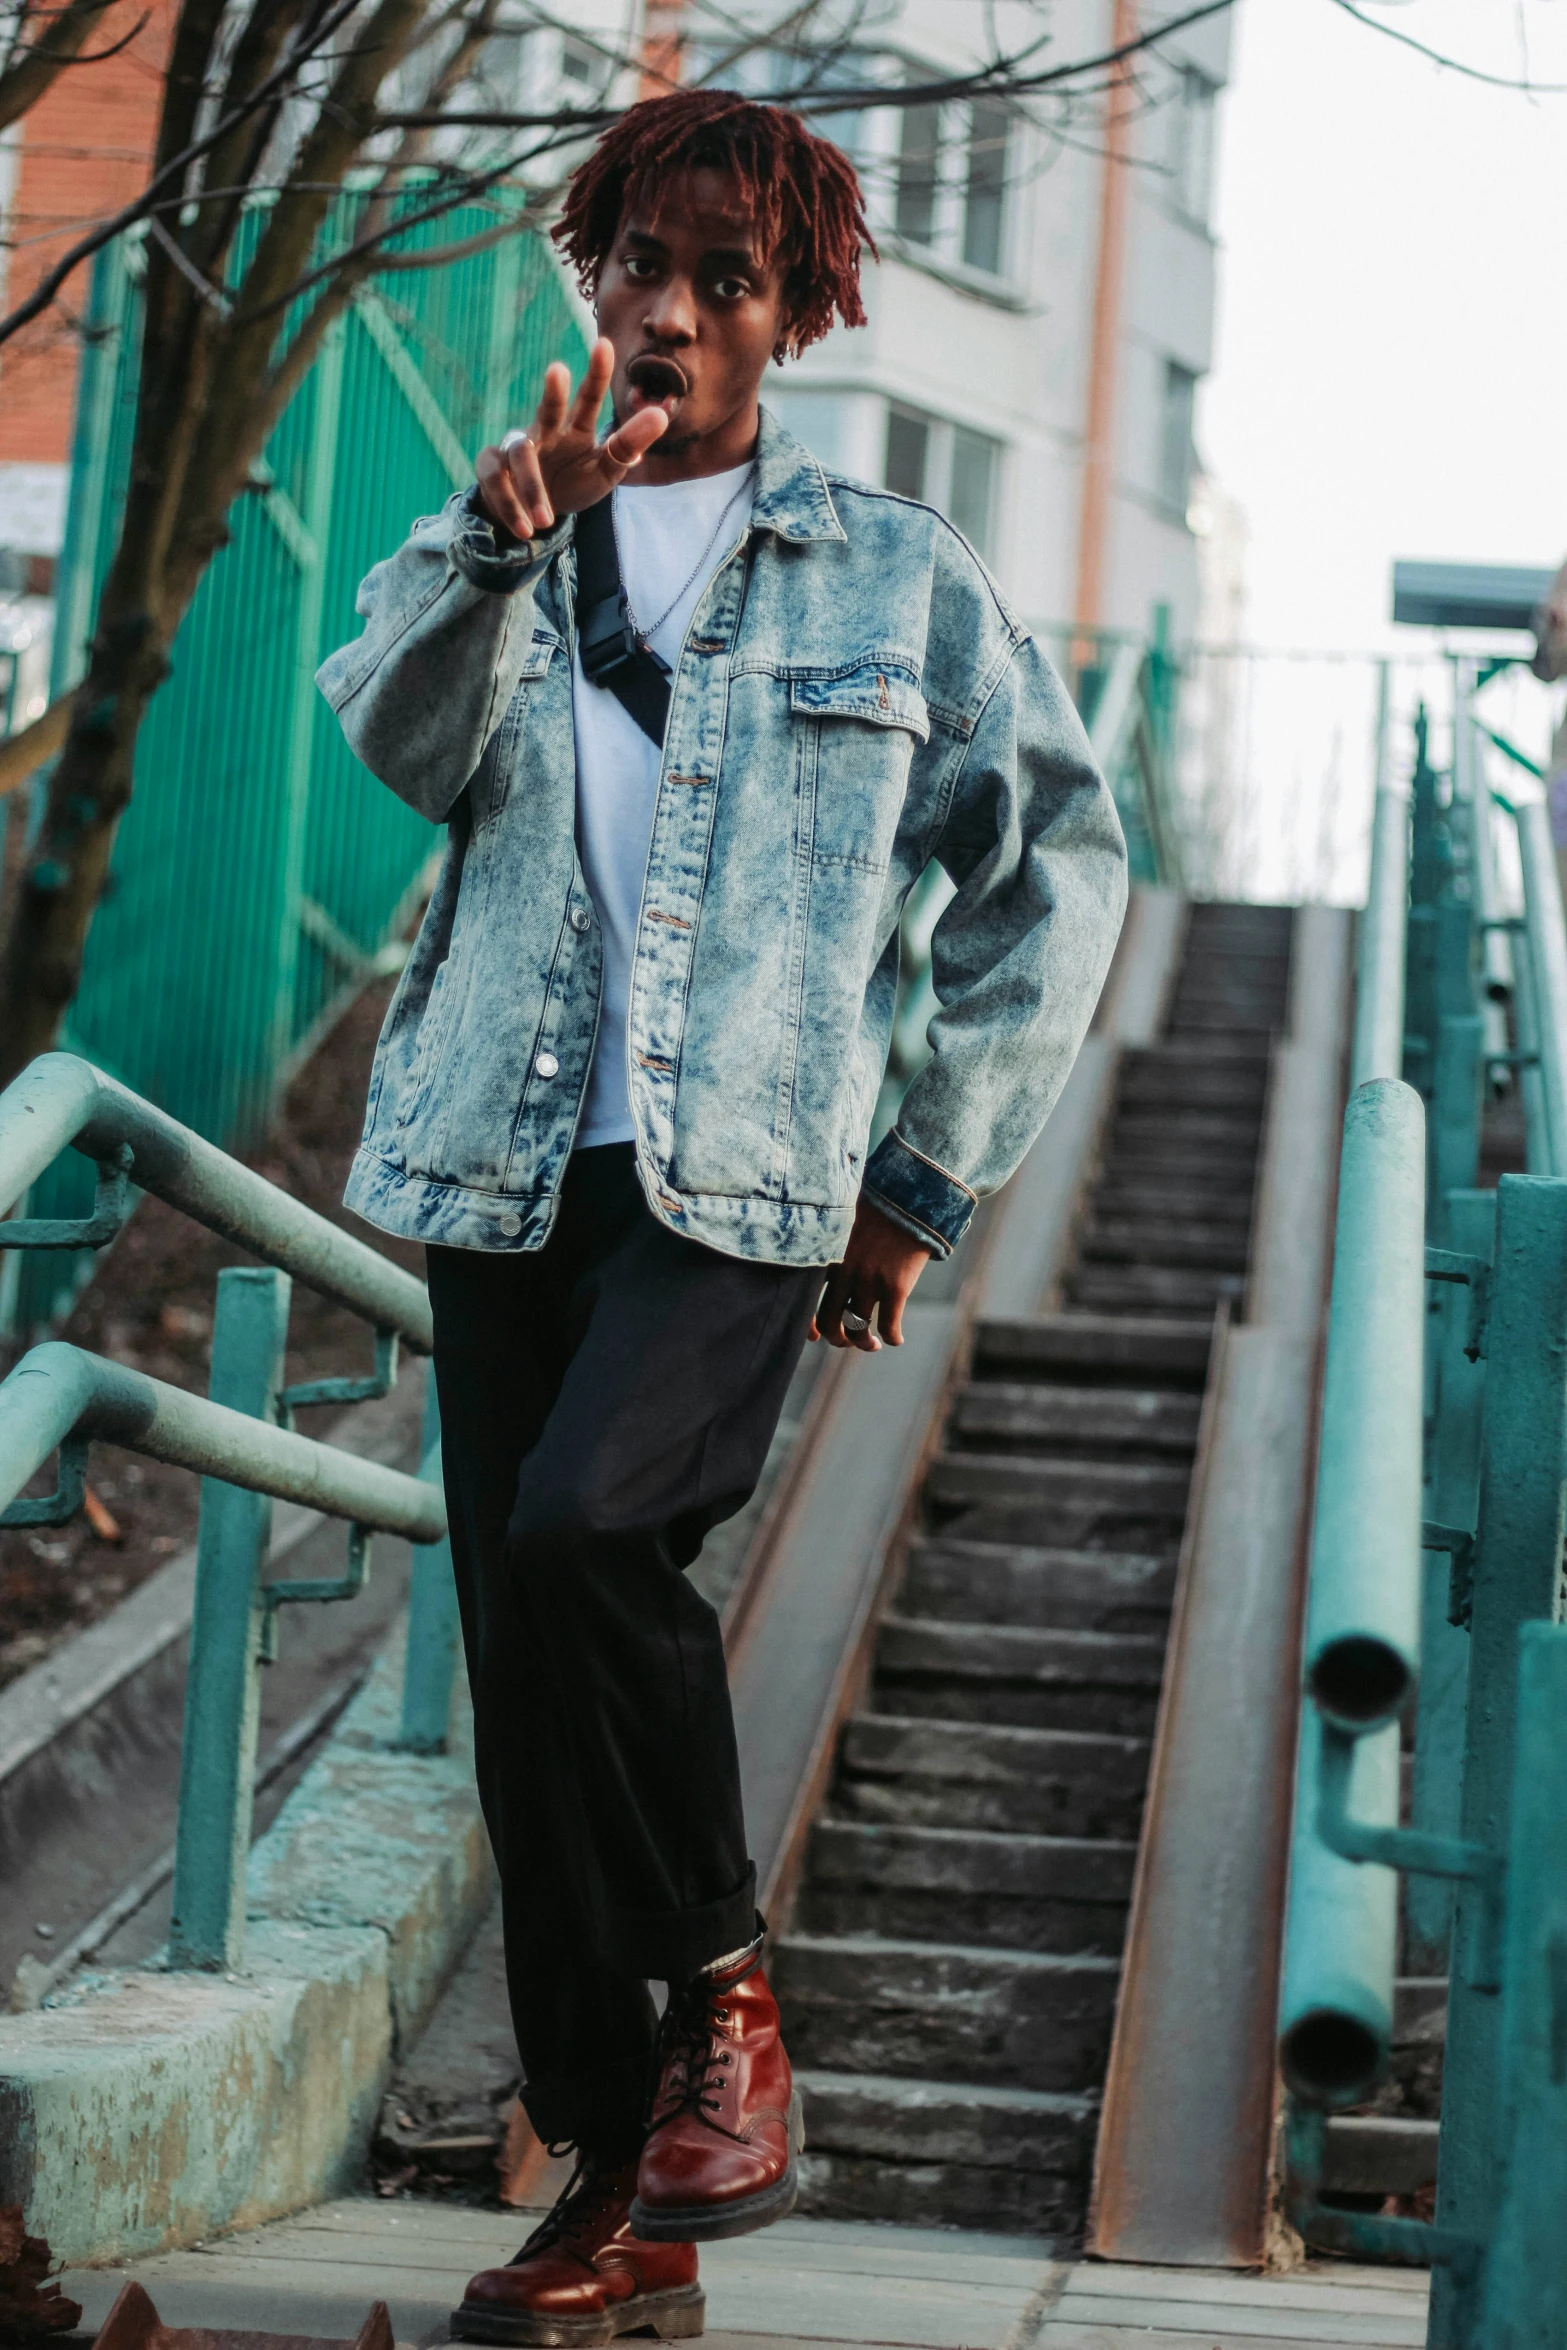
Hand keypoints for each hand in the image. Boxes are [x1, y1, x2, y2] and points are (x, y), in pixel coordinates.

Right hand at [474, 339, 665, 540]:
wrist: (532, 515)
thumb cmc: (571, 484)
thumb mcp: (604, 472)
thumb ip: (628, 446)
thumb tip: (660, 415)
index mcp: (575, 430)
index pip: (589, 399)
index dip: (597, 374)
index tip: (604, 343)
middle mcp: (545, 432)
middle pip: (548, 408)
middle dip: (553, 391)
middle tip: (559, 369)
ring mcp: (515, 448)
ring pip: (521, 455)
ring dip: (532, 489)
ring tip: (544, 520)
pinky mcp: (491, 468)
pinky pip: (496, 482)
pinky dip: (510, 505)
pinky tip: (524, 527)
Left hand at [811, 1199, 933, 1353]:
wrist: (912, 1195)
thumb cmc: (879, 1204)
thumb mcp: (844, 1219)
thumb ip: (830, 1241)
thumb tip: (822, 1262)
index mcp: (827, 1256)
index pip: (804, 1301)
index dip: (809, 1326)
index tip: (815, 1335)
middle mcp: (844, 1272)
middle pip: (830, 1322)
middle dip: (838, 1339)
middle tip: (847, 1341)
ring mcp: (869, 1281)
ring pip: (859, 1329)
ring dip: (865, 1344)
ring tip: (873, 1344)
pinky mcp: (895, 1287)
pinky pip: (888, 1325)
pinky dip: (892, 1337)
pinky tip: (895, 1338)